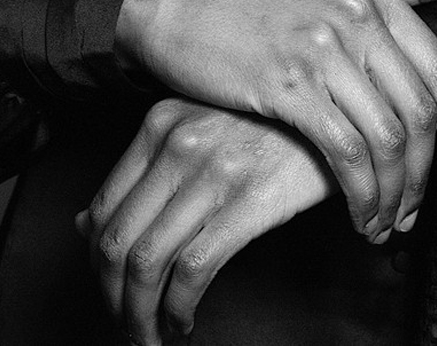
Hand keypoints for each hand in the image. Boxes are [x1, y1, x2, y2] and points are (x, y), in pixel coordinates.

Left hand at [78, 99, 331, 345]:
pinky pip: (192, 270)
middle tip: (127, 326)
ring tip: (151, 336)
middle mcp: (179, 141)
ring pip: (145, 263)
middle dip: (113, 301)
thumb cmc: (279, 126)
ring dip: (140, 315)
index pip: (103, 208)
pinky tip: (185, 321)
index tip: (112, 292)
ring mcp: (213, 169)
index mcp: (162, 121)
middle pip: (114, 242)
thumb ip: (147, 171)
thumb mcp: (205, 131)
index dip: (95, 267)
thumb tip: (85, 223)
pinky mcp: (250, 198)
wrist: (351, 113)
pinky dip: (178, 308)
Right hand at [114, 0, 436, 239]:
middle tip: (420, 212)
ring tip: (386, 221)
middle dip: (429, 174)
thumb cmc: (262, 0)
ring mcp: (324, 49)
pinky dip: (359, 193)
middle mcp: (359, 15)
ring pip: (387, 137)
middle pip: (421, 111)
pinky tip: (356, 214)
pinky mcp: (287, 84)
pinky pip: (344, 150)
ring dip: (393, 192)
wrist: (178, 8)